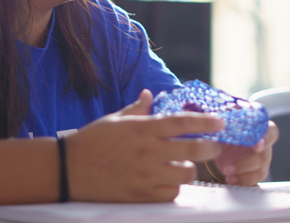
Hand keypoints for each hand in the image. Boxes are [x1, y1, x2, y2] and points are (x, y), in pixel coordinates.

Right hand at [63, 89, 222, 201]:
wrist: (68, 169)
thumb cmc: (92, 141)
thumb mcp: (115, 119)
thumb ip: (136, 108)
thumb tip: (148, 95)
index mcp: (144, 129)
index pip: (184, 123)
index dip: (206, 122)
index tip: (221, 122)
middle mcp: (149, 151)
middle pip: (194, 150)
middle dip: (210, 147)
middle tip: (214, 146)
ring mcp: (146, 174)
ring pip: (186, 174)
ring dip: (189, 169)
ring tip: (182, 165)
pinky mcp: (141, 194)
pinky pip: (171, 193)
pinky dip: (174, 187)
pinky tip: (168, 181)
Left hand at [212, 121, 278, 185]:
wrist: (220, 144)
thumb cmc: (227, 128)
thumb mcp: (225, 121)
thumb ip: (226, 117)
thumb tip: (217, 116)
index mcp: (260, 127)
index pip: (271, 131)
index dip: (266, 138)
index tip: (256, 145)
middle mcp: (264, 142)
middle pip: (264, 154)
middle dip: (248, 161)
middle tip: (231, 164)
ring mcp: (262, 157)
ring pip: (260, 168)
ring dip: (243, 171)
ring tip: (226, 171)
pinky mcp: (257, 170)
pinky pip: (255, 178)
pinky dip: (242, 180)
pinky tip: (230, 178)